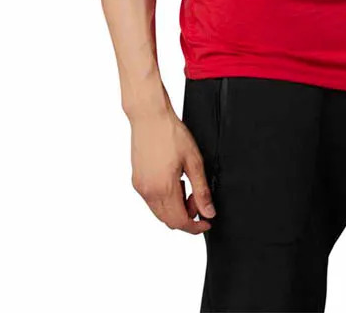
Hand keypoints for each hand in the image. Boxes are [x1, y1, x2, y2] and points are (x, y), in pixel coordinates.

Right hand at [129, 106, 216, 232]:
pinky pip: (151, 201)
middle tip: (198, 199)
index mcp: (163, 189)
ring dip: (175, 208)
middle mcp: (148, 193)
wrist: (149, 118)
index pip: (180, 221)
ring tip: (187, 186)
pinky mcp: (136, 181)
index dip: (195, 227)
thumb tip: (209, 212)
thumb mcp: (194, 161)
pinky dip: (165, 200)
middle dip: (187, 216)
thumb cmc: (171, 134)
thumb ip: (202, 190)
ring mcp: (140, 188)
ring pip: (159, 212)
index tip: (206, 222)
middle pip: (168, 220)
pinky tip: (174, 181)